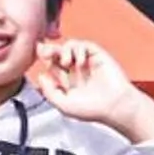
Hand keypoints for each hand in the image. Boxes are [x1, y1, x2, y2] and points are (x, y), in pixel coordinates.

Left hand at [35, 38, 153, 141]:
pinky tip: (80, 62)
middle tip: (45, 52)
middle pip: (58, 52)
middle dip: (49, 50)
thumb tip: (42, 75)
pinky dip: (78, 49)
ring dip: (64, 50)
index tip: (38, 56)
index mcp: (67, 82)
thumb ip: (49, 92)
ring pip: (70, 46)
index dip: (44, 59)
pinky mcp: (98, 56)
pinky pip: (84, 45)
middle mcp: (76, 70)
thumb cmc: (93, 110)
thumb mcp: (63, 105)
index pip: (51, 64)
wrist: (115, 106)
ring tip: (66, 62)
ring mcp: (87, 62)